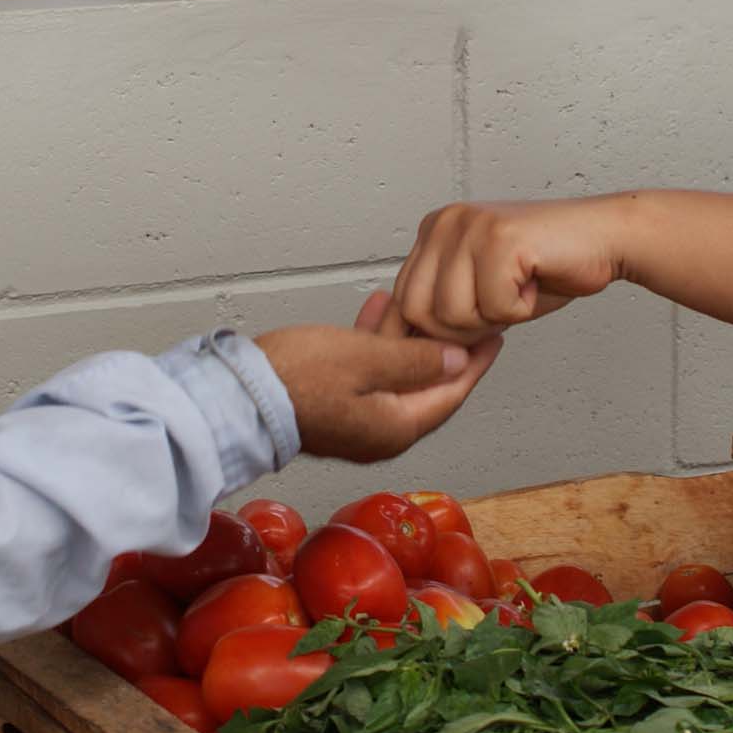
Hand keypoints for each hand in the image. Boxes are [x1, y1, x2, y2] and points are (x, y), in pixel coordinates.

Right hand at [255, 292, 502, 462]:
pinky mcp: (333, 405)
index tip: (494, 334)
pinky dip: (377, 341)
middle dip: (444, 347)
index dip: (475, 361)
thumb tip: (457, 361)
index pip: (450, 392)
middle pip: (426, 385)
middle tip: (467, 315)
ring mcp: (355, 420)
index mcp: (396, 427)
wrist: (237, 395)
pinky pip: (367, 372)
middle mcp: (380, 431)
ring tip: (421, 301)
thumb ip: (416, 361)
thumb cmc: (296, 378)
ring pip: (395, 374)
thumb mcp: (367, 359)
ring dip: (408, 338)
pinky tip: (379, 309)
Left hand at [388, 197, 630, 344]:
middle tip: (501, 308)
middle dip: (461, 330)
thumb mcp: (479, 289)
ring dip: (493, 319)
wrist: (603, 239)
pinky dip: (520, 310)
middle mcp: (444, 222)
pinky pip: (493, 306)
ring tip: (518, 290)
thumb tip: (408, 349)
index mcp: (433, 231)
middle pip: (418, 312)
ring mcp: (470, 226)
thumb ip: (443, 307)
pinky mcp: (499, 238)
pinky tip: (534, 282)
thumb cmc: (546, 267)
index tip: (477, 324)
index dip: (439, 331)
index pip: (403, 303)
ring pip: (452, 314)